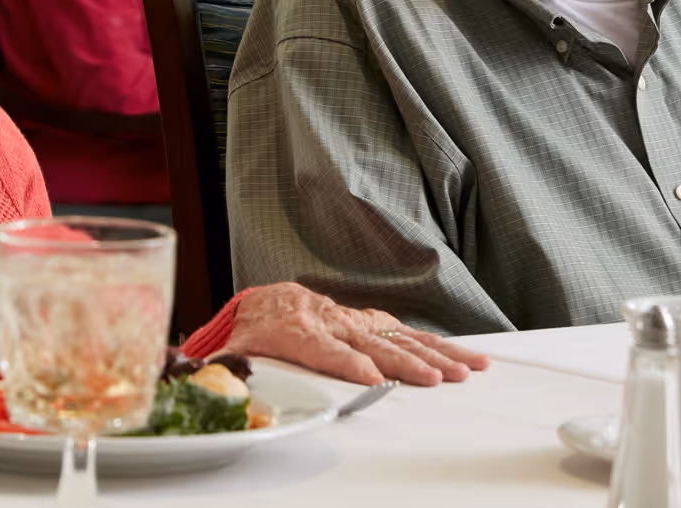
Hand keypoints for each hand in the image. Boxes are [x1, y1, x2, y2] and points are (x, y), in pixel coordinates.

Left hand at [222, 282, 488, 386]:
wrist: (261, 302)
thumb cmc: (252, 328)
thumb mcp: (235, 345)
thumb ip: (231, 363)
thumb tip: (214, 373)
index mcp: (299, 329)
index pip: (328, 349)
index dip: (350, 363)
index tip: (372, 377)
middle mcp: (332, 322)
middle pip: (375, 344)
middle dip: (408, 362)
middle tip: (435, 378)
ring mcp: (353, 320)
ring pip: (399, 336)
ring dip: (435, 352)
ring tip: (466, 367)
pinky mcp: (364, 321)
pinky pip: (401, 330)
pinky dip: (430, 341)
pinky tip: (452, 354)